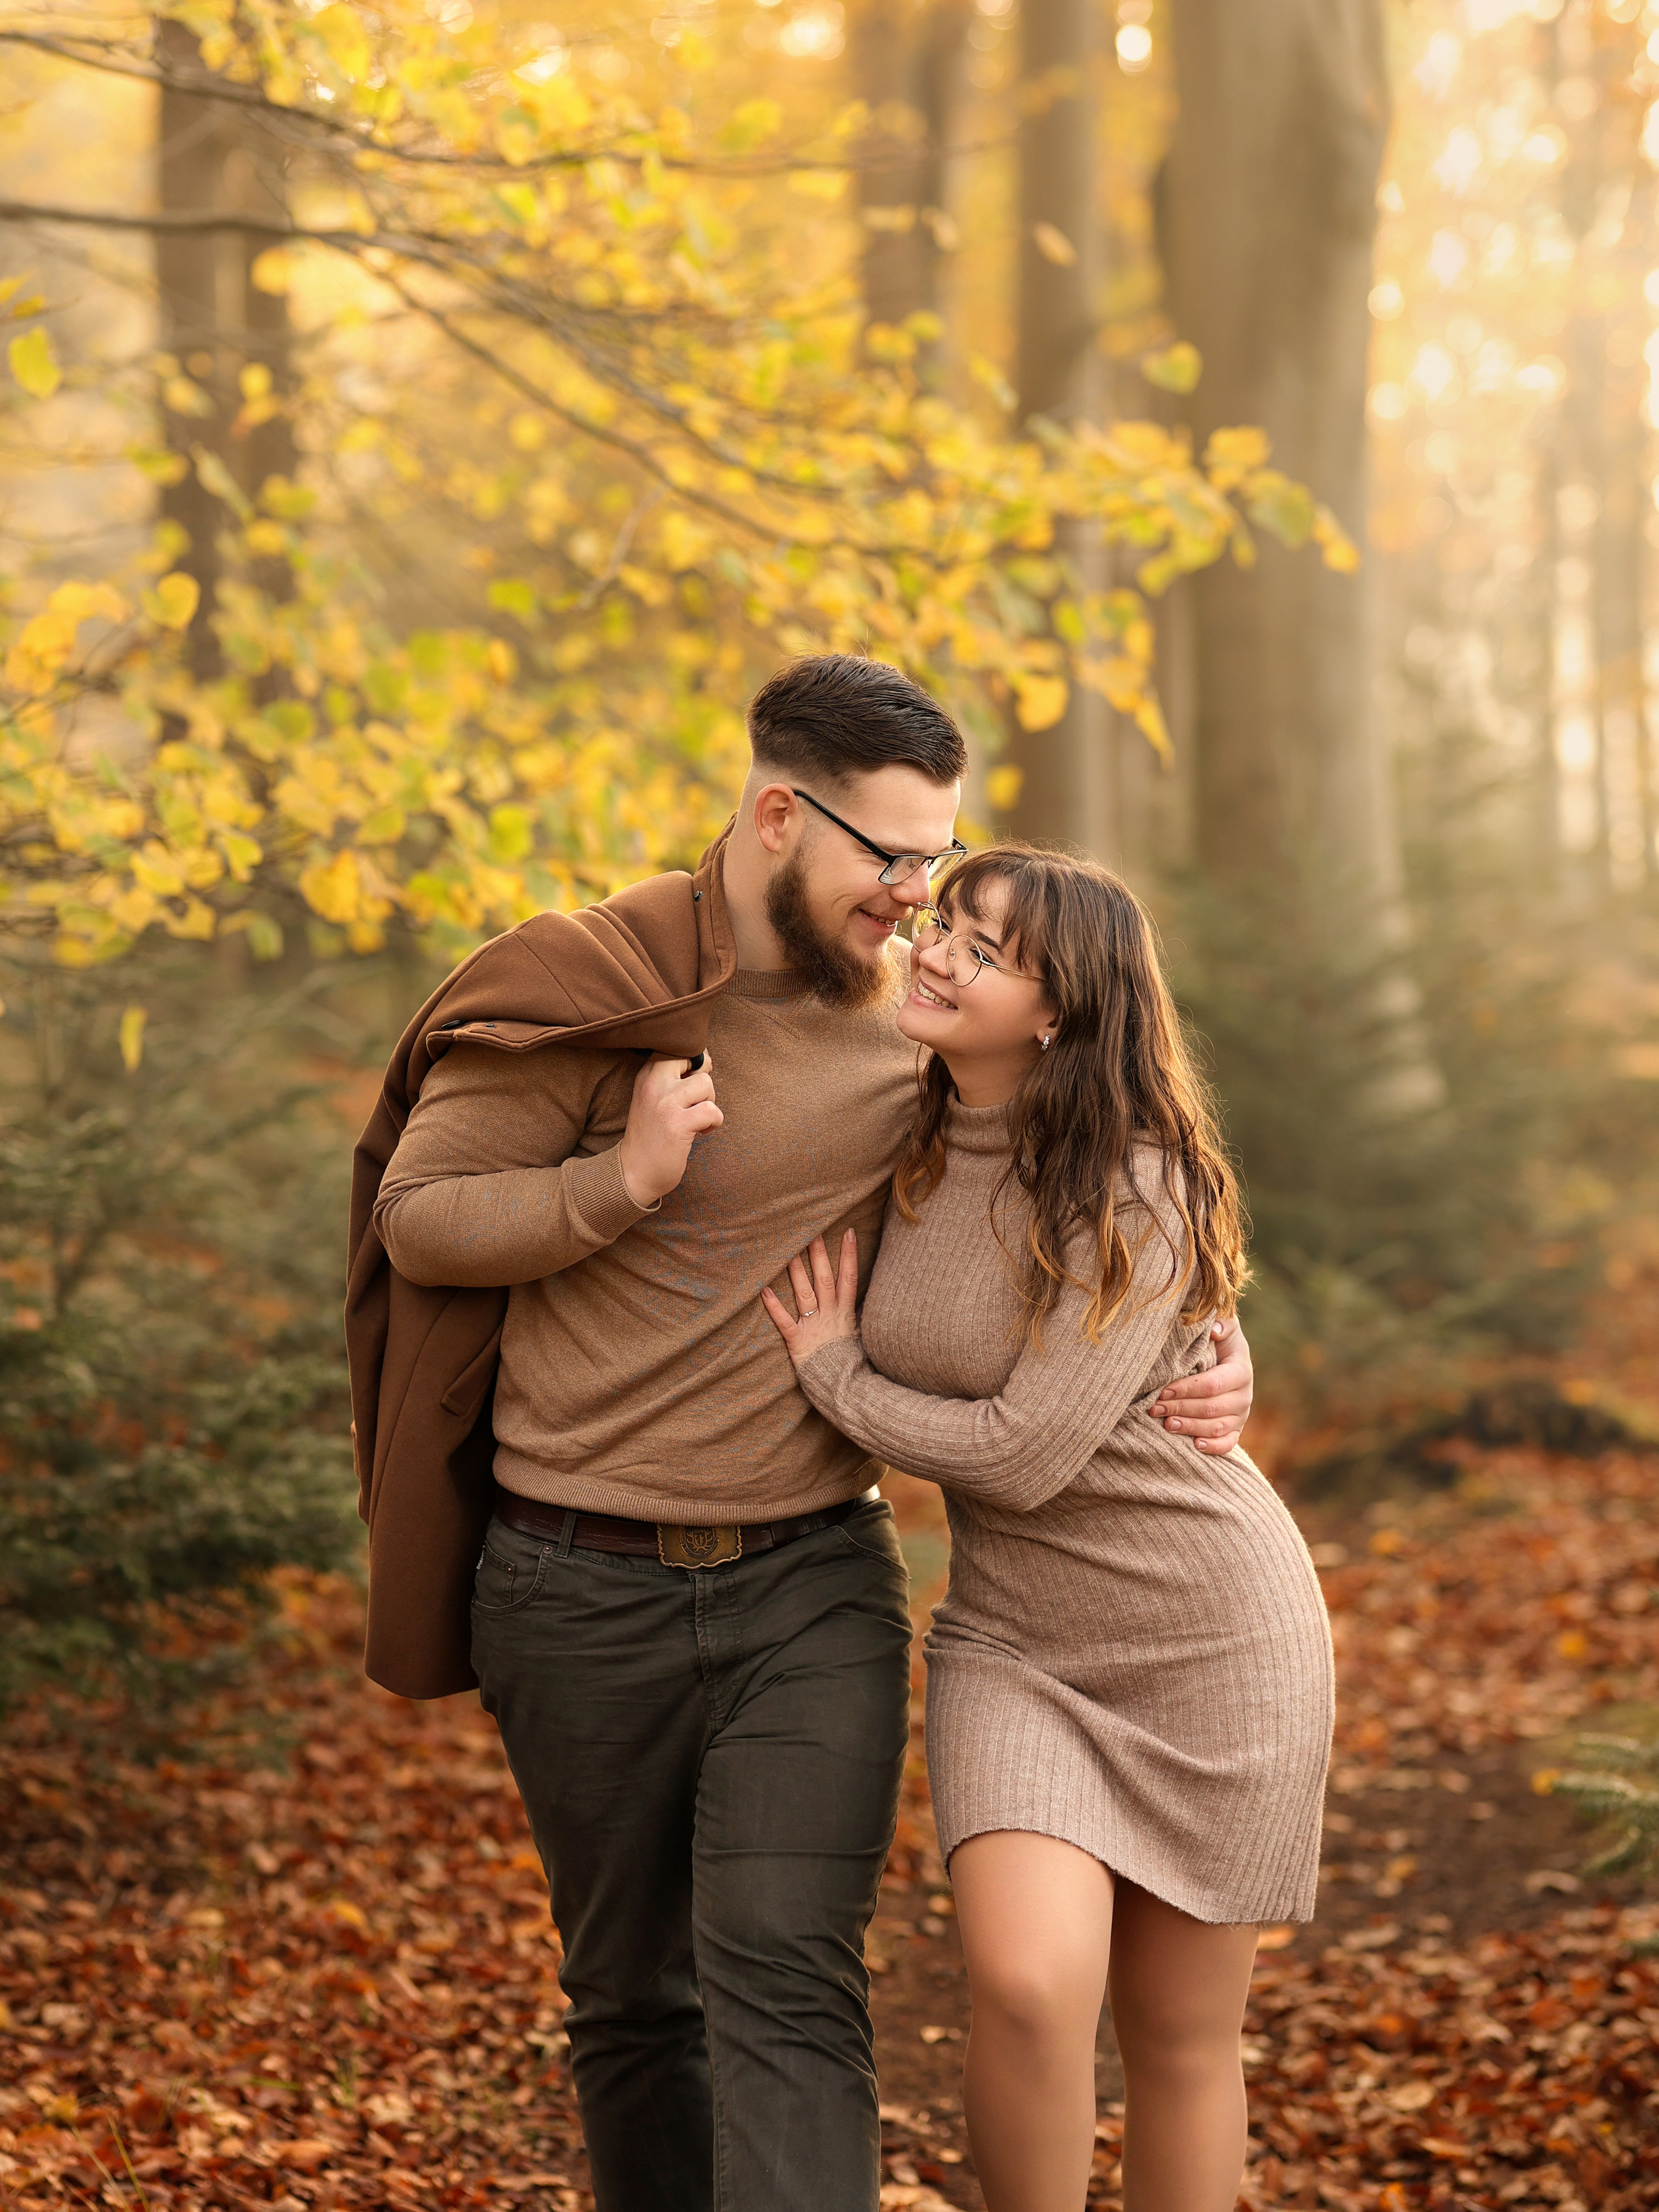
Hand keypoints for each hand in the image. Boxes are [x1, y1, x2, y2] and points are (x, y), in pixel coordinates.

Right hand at [617, 1052, 722, 1205]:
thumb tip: (706, 1060)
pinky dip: (714, 1122)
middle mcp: (654, 1084)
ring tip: (698, 1119)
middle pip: (694, 1060)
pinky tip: (701, 1132)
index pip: (679, 1050)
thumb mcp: (653, 1098)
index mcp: (647, 1075)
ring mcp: (665, 1103)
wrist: (633, 1172)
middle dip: (704, 1080)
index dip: (695, 1064)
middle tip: (696, 1102)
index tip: (690, 1086)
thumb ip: (672, 1078)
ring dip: (709, 1104)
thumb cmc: (651, 1135)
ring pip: (706, 1084)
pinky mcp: (677, 1124)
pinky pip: (712, 1110)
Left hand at [761, 1230, 858, 1368]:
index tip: (849, 1232)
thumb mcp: (857, 1336)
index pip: (850, 1278)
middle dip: (820, 1254)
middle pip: (825, 1279)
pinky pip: (785, 1322)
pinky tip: (764, 1291)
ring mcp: (814, 1328)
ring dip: (797, 1271)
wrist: (846, 1389)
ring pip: (806, 1294)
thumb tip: (854, 1300)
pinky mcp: (798, 1342)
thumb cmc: (849, 1363)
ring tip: (789, 1250)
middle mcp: (830, 1316)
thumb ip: (852, 1316)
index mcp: (845, 1313)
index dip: (850, 1255)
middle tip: (812, 1229)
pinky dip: (775, 1307)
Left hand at [1145, 1313, 1253, 1453]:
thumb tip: (1214, 1329)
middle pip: (1211, 1408)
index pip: (1212, 1384)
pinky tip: (1195, 1445)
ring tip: (1166, 1425)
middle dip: (1180, 1408)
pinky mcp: (1236, 1430)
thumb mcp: (1222, 1328)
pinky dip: (1213, 1447)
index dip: (1187, 1389)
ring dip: (1190, 1428)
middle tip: (1155, 1409)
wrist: (1227, 1361)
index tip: (1163, 1390)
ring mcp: (1241, 1415)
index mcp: (1241, 1370)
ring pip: (1216, 1427)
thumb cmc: (1217, 1342)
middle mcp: (1245, 1395)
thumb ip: (1221, 1323)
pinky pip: (1228, 1444)